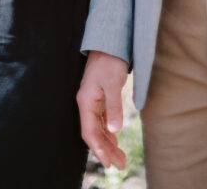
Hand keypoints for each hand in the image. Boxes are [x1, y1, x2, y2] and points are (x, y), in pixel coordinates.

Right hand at [77, 51, 127, 169]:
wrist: (110, 41)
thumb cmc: (110, 60)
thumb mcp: (113, 83)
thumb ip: (114, 107)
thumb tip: (114, 130)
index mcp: (86, 101)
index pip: (89, 132)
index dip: (98, 149)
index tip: (108, 163)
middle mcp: (86, 103)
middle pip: (94, 132)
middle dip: (105, 150)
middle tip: (120, 164)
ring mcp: (92, 100)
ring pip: (98, 127)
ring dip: (108, 142)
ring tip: (120, 157)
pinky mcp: (99, 96)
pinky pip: (102, 119)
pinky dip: (109, 130)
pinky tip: (115, 138)